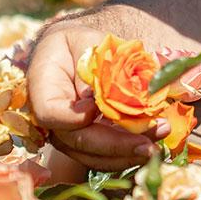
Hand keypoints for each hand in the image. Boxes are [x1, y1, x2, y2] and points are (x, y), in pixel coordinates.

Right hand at [26, 22, 169, 172]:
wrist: (73, 53)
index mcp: (43, 88)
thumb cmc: (80, 44)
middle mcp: (51, 120)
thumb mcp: (87, 42)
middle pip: (78, 141)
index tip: (94, 109)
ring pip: (93, 156)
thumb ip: (95, 64)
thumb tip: (102, 97)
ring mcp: (68, 135)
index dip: (72, 117)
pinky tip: (152, 142)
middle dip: (116, 145)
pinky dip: (128, 153)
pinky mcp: (86, 143)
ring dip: (127, 154)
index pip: (50, 112)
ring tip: (157, 141)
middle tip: (148, 143)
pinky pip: (104, 157)